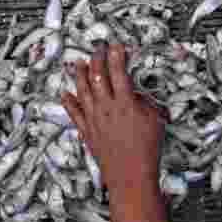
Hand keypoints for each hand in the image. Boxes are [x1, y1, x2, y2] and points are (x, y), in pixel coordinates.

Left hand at [62, 43, 164, 194]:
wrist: (131, 176)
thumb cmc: (147, 150)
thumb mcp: (156, 120)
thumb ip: (145, 102)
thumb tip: (137, 93)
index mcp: (126, 102)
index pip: (118, 71)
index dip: (116, 55)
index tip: (116, 45)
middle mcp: (107, 108)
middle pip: (97, 77)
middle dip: (97, 59)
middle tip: (97, 49)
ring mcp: (94, 120)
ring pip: (83, 91)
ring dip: (80, 75)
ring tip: (78, 63)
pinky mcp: (87, 132)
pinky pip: (74, 114)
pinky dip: (69, 102)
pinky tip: (65, 94)